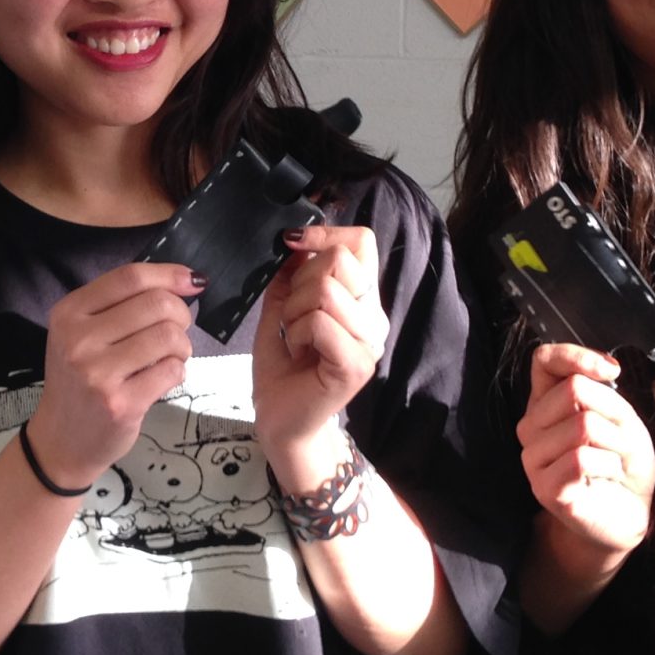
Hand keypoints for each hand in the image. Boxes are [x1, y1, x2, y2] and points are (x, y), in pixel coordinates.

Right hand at [25, 262, 199, 491]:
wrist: (61, 440)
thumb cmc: (80, 381)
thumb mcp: (81, 334)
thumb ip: (120, 305)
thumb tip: (185, 280)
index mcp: (68, 313)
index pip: (129, 277)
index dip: (169, 274)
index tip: (192, 281)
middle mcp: (78, 339)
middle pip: (156, 304)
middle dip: (180, 314)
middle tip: (176, 332)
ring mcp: (97, 373)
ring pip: (168, 336)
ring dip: (182, 346)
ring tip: (170, 357)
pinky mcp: (120, 403)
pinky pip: (171, 371)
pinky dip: (178, 371)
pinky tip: (163, 378)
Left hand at [252, 225, 386, 468]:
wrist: (281, 420)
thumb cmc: (283, 368)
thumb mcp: (281, 308)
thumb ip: (289, 275)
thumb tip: (294, 239)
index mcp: (361, 299)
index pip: (362, 241)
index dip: (326, 233)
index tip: (292, 244)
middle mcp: (374, 316)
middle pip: (341, 259)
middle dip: (300, 282)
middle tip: (291, 317)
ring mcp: (370, 341)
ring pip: (325, 291)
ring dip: (293, 312)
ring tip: (295, 338)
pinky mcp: (357, 365)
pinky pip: (320, 322)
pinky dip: (297, 333)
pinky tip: (299, 354)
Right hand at [519, 342, 654, 556]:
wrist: (630, 513)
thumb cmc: (623, 462)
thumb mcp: (620, 416)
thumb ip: (602, 388)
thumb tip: (606, 370)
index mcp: (544, 404)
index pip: (544, 359)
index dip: (578, 356)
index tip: (611, 372)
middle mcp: (530, 427)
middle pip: (573, 390)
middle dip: (612, 416)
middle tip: (619, 444)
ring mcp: (533, 458)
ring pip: (581, 425)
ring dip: (616, 445)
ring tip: (614, 464)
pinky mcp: (545, 488)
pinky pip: (581, 458)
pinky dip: (610, 466)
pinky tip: (608, 478)